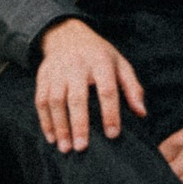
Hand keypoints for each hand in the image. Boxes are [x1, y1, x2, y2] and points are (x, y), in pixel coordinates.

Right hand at [33, 17, 144, 152]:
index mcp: (100, 62)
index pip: (106, 90)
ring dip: (59, 126)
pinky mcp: (43, 76)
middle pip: (77, 97)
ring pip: (55, 100)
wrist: (68, 35)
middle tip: (82, 148)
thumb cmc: (99, 56)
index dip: (110, 113)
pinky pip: (41, 100)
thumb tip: (141, 113)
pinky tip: (51, 138)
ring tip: (65, 148)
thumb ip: (132, 88)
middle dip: (79, 124)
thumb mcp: (120, 64)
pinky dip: (45, 121)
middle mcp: (77, 65)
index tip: (112, 135)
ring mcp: (57, 70)